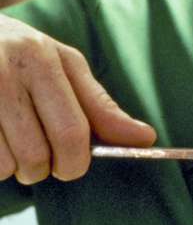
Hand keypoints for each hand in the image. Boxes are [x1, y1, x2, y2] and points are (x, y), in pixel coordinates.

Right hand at [0, 15, 156, 183]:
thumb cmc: (18, 53)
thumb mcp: (60, 66)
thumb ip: (99, 105)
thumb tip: (146, 139)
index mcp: (41, 59)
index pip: (71, 131)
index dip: (76, 162)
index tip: (71, 166)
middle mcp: (4, 72)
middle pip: (37, 155)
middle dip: (43, 170)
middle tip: (38, 161)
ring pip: (3, 165)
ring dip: (10, 168)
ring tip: (7, 143)